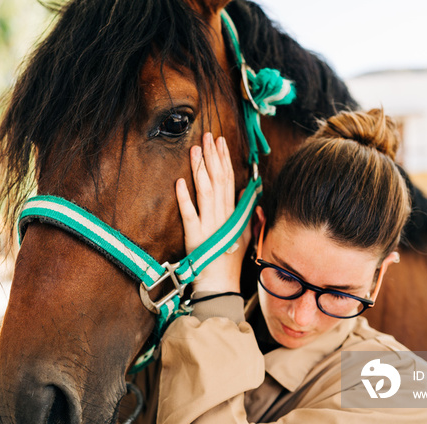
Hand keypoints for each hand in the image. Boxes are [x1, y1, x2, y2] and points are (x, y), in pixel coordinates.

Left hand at [175, 133, 250, 292]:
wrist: (221, 283)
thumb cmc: (230, 259)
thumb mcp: (243, 232)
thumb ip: (245, 210)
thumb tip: (247, 191)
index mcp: (231, 213)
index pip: (228, 180)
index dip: (224, 159)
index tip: (220, 142)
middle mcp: (221, 215)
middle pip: (218, 180)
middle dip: (213, 156)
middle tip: (207, 136)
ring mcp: (209, 225)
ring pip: (206, 192)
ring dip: (200, 169)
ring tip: (195, 150)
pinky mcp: (195, 236)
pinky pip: (189, 214)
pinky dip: (184, 198)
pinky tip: (180, 182)